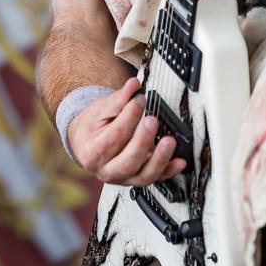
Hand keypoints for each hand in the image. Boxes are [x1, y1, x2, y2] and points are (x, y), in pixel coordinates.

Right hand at [68, 77, 186, 185]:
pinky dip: (169, 171)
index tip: (139, 100)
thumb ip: (118, 100)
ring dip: (159, 159)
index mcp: (92, 152)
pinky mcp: (135, 179)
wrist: (86, 143)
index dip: (128, 118)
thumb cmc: (91, 127)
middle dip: (143, 140)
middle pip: (128, 161)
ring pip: (143, 175)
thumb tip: (133, 86)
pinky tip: (179, 161)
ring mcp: (122, 178)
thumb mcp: (99, 110)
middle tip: (152, 120)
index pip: (114, 137)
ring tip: (169, 141)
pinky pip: (155, 178)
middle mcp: (106, 170)